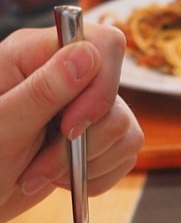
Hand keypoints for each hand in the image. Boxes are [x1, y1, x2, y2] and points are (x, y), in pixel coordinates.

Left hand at [0, 24, 142, 222]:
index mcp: (34, 55)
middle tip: (41, 164)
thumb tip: (87, 55)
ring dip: (87, 163)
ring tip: (44, 174)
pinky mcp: (97, 133)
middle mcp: (65, 74)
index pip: (103, 44)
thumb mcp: (1, 128)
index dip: (100, 87)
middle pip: (114, 97)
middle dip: (83, 142)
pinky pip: (126, 149)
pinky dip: (99, 174)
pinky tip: (64, 179)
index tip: (71, 127)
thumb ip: (42, 91)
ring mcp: (83, 104)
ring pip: (124, 127)